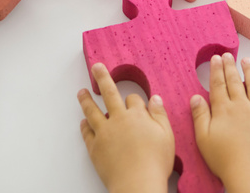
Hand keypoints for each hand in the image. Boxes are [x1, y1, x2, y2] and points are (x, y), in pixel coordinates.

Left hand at [78, 63, 174, 192]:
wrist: (137, 184)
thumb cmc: (155, 163)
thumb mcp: (167, 136)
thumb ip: (160, 115)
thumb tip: (155, 99)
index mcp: (138, 115)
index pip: (133, 99)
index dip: (134, 101)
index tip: (135, 104)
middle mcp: (119, 119)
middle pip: (109, 92)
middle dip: (103, 77)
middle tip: (97, 67)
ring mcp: (104, 133)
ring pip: (92, 110)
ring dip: (86, 100)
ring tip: (82, 92)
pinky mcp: (94, 147)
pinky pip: (87, 132)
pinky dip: (84, 125)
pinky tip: (83, 121)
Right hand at [191, 54, 249, 192]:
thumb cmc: (224, 159)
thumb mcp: (203, 138)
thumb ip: (200, 115)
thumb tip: (196, 97)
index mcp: (224, 110)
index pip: (219, 85)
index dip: (217, 70)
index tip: (216, 58)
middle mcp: (243, 106)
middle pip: (235, 82)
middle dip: (231, 67)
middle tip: (228, 55)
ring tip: (248, 61)